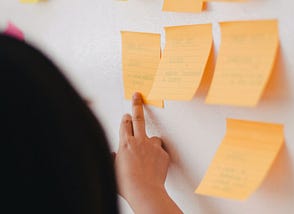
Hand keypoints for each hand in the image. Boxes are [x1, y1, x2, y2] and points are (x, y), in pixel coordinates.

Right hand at [115, 92, 181, 213]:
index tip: (126, 115)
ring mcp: (152, 146)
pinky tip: (155, 164)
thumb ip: (113, 159)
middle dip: (137, 105)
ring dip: (150, 141)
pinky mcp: (163, 153)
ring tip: (148, 152)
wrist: (144, 191)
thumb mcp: (113, 170)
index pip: (124, 125)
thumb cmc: (127, 184)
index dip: (125, 119)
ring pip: (153, 137)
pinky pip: (160, 151)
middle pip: (138, 118)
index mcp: (125, 144)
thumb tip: (113, 154)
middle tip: (138, 96)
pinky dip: (157, 155)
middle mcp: (139, 141)